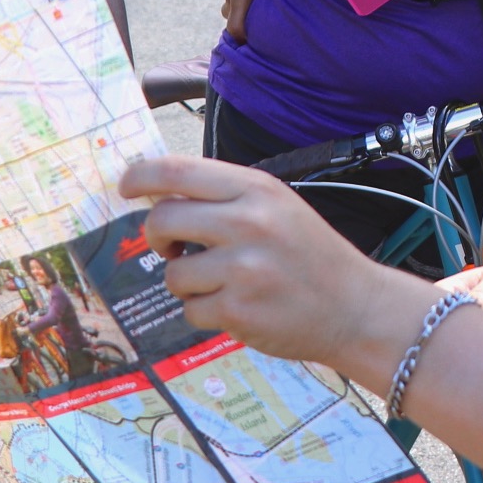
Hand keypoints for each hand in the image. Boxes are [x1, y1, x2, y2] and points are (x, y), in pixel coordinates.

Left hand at [122, 155, 403, 366]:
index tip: (126, 187)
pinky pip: (191, 310)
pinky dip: (207, 313)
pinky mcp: (238, 310)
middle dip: (157, 238)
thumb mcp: (277, 206)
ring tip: (224, 284)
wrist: (356, 306)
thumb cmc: (310, 255)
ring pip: (172, 274)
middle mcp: (248, 222)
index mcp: (256, 189)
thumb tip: (159, 197)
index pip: (177, 170)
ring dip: (187, 283)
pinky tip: (239, 307)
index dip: (140, 175)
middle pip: (163, 219)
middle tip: (172, 249)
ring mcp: (243, 268)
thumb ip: (226, 198)